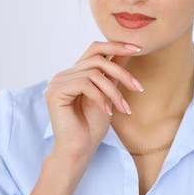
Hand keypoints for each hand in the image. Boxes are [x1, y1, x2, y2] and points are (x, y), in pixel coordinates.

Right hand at [45, 41, 143, 167]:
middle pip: (97, 58)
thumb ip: (113, 72)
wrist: (80, 149)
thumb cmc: (93, 125)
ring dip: (114, 91)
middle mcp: (64, 74)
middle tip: (138, 88)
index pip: (95, 49)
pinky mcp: (55, 92)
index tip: (138, 48)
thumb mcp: (109, 93)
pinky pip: (85, 84)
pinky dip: (101, 97)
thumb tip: (127, 50)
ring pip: (94, 73)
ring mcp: (57, 82)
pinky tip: (108, 111)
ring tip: (124, 108)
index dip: (116, 45)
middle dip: (121, 72)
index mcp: (75, 72)